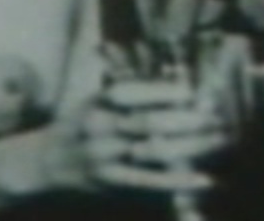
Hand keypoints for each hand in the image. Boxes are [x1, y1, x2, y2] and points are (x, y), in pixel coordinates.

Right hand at [37, 80, 227, 194]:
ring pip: (154, 150)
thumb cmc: (80, 125)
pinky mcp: (110, 181)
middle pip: (149, 121)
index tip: (194, 94)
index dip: (165, 92)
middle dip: (188, 120)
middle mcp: (99, 126)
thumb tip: (175, 81)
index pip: (134, 92)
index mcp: (97, 101)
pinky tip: (204, 180)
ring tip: (219, 140)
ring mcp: (104, 156)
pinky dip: (178, 180)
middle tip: (218, 118)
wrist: (45, 162)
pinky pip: (149, 181)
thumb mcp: (95, 99)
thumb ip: (128, 90)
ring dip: (191, 146)